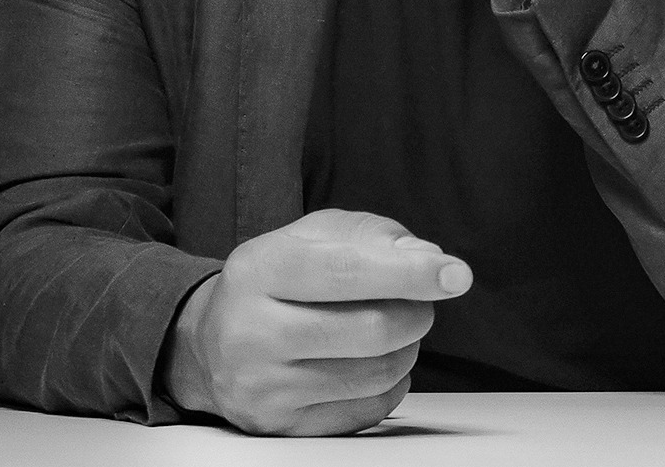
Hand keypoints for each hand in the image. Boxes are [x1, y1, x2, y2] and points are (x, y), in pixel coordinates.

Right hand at [161, 209, 471, 435]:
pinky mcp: (281, 427)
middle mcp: (253, 332)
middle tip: (423, 301)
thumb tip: (426, 255)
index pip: (347, 271)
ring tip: (397, 327)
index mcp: (260, 269)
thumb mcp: (312, 235)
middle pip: (369, 329)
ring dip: (407, 347)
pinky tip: (374, 361)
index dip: (409, 272)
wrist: (209, 343)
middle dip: (416, 312)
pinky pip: (367, 410)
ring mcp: (264, 387)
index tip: (455, 273)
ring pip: (374, 373)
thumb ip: (372, 235)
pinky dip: (391, 383)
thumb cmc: (275, 279)